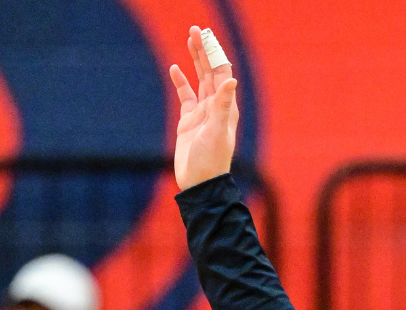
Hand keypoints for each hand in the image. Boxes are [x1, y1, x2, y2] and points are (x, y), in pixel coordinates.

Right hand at [169, 27, 239, 190]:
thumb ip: (223, 106)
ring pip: (199, 80)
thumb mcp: (216, 131)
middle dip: (204, 50)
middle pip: (211, 72)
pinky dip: (181, 82)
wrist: (199, 184)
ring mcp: (203, 113)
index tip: (207, 36)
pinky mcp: (189, 121)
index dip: (215, 53)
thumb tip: (231, 80)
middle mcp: (217, 107)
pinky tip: (174, 68)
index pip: (222, 73)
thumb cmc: (211, 161)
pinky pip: (186, 96)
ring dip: (194, 60)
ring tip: (189, 39)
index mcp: (227, 107)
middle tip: (195, 29)